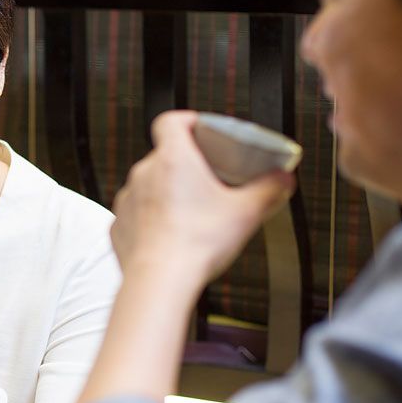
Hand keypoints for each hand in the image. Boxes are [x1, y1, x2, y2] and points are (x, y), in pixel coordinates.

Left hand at [111, 110, 295, 292]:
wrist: (160, 281)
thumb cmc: (196, 244)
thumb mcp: (246, 212)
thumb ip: (269, 190)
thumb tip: (283, 180)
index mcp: (173, 159)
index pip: (171, 121)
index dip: (187, 121)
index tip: (201, 129)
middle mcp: (144, 174)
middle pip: (164, 157)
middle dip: (186, 166)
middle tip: (209, 182)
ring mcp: (127, 200)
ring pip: (149, 187)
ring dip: (167, 195)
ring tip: (191, 215)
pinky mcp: (118, 227)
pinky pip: (137, 215)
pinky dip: (151, 221)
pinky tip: (171, 236)